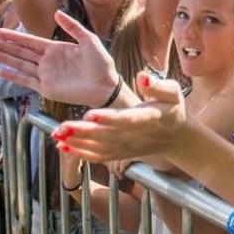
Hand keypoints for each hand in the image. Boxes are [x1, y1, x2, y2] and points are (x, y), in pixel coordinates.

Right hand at [0, 10, 118, 106]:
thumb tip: (56, 13)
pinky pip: (27, 81)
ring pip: (20, 65)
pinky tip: (1, 71)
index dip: (14, 37)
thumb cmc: (101, 63)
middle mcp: (47, 61)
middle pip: (20, 52)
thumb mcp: (88, 39)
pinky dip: (14, 76)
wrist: (106, 86)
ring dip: (4, 59)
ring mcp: (46, 75)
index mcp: (55, 49)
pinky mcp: (47, 88)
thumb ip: (72, 26)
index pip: (29, 41)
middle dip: (2, 47)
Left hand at [52, 74, 186, 162]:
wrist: (176, 138)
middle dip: (83, 132)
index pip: (127, 120)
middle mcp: (136, 136)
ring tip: (57, 134)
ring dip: (77, 142)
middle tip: (62, 127)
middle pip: (107, 136)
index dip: (109, 119)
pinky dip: (80, 154)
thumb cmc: (172, 110)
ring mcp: (127, 148)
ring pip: (99, 148)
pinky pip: (98, 156)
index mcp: (149, 119)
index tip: (90, 114)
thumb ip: (158, 85)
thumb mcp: (174, 93)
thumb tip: (142, 76)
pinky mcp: (120, 154)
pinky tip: (63, 146)